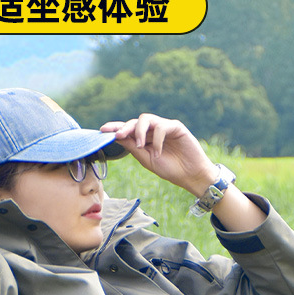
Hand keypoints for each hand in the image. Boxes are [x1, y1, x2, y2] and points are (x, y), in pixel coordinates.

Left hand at [100, 114, 217, 197]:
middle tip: (118, 135)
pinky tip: (159, 152)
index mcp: (144, 139)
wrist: (190, 175)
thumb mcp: (147, 160)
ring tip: (140, 145)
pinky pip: (162, 127)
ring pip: (146, 119)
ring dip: (140, 131)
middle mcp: (153, 131)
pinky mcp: (176, 126)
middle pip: (135, 122)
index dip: (115, 128)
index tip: (102, 130)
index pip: (128, 130)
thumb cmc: (170, 169)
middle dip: (124, 127)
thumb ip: (134, 147)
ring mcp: (164, 127)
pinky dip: (158, 140)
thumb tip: (117, 137)